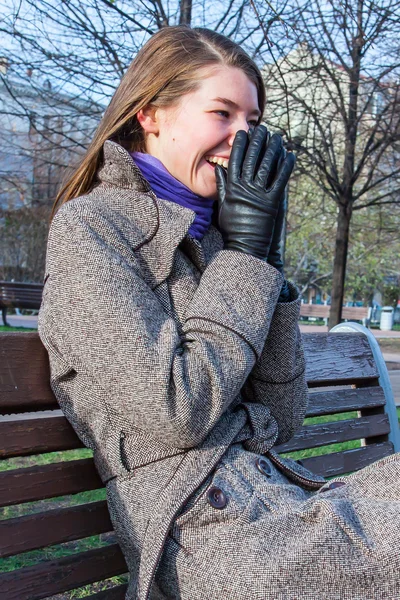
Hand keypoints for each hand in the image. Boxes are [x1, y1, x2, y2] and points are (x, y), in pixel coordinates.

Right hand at [215, 125, 294, 260]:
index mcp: (232, 188)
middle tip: (262, 128)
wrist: (244, 246)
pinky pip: (280, 180)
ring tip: (277, 136)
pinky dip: (286, 166)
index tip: (243, 133)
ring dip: (273, 149)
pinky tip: (291, 155)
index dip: (239, 145)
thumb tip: (219, 168)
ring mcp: (259, 194)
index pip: (235, 160)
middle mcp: (245, 188)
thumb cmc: (232, 227)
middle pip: (251, 158)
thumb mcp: (223, 205)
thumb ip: (222, 185)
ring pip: (266, 165)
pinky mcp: (272, 202)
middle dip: (257, 141)